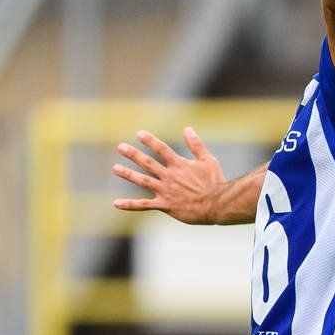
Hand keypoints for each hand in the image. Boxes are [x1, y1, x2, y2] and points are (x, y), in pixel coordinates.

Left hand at [112, 128, 229, 223]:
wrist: (218, 205)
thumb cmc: (216, 183)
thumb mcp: (209, 161)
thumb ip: (197, 145)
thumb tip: (187, 129)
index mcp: (180, 165)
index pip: (162, 150)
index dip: (150, 141)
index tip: (139, 134)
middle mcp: (170, 177)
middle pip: (148, 163)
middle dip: (134, 154)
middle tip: (121, 147)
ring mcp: (166, 191)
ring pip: (143, 181)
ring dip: (128, 174)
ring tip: (115, 168)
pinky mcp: (166, 205)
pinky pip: (144, 205)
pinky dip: (130, 205)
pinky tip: (116, 203)